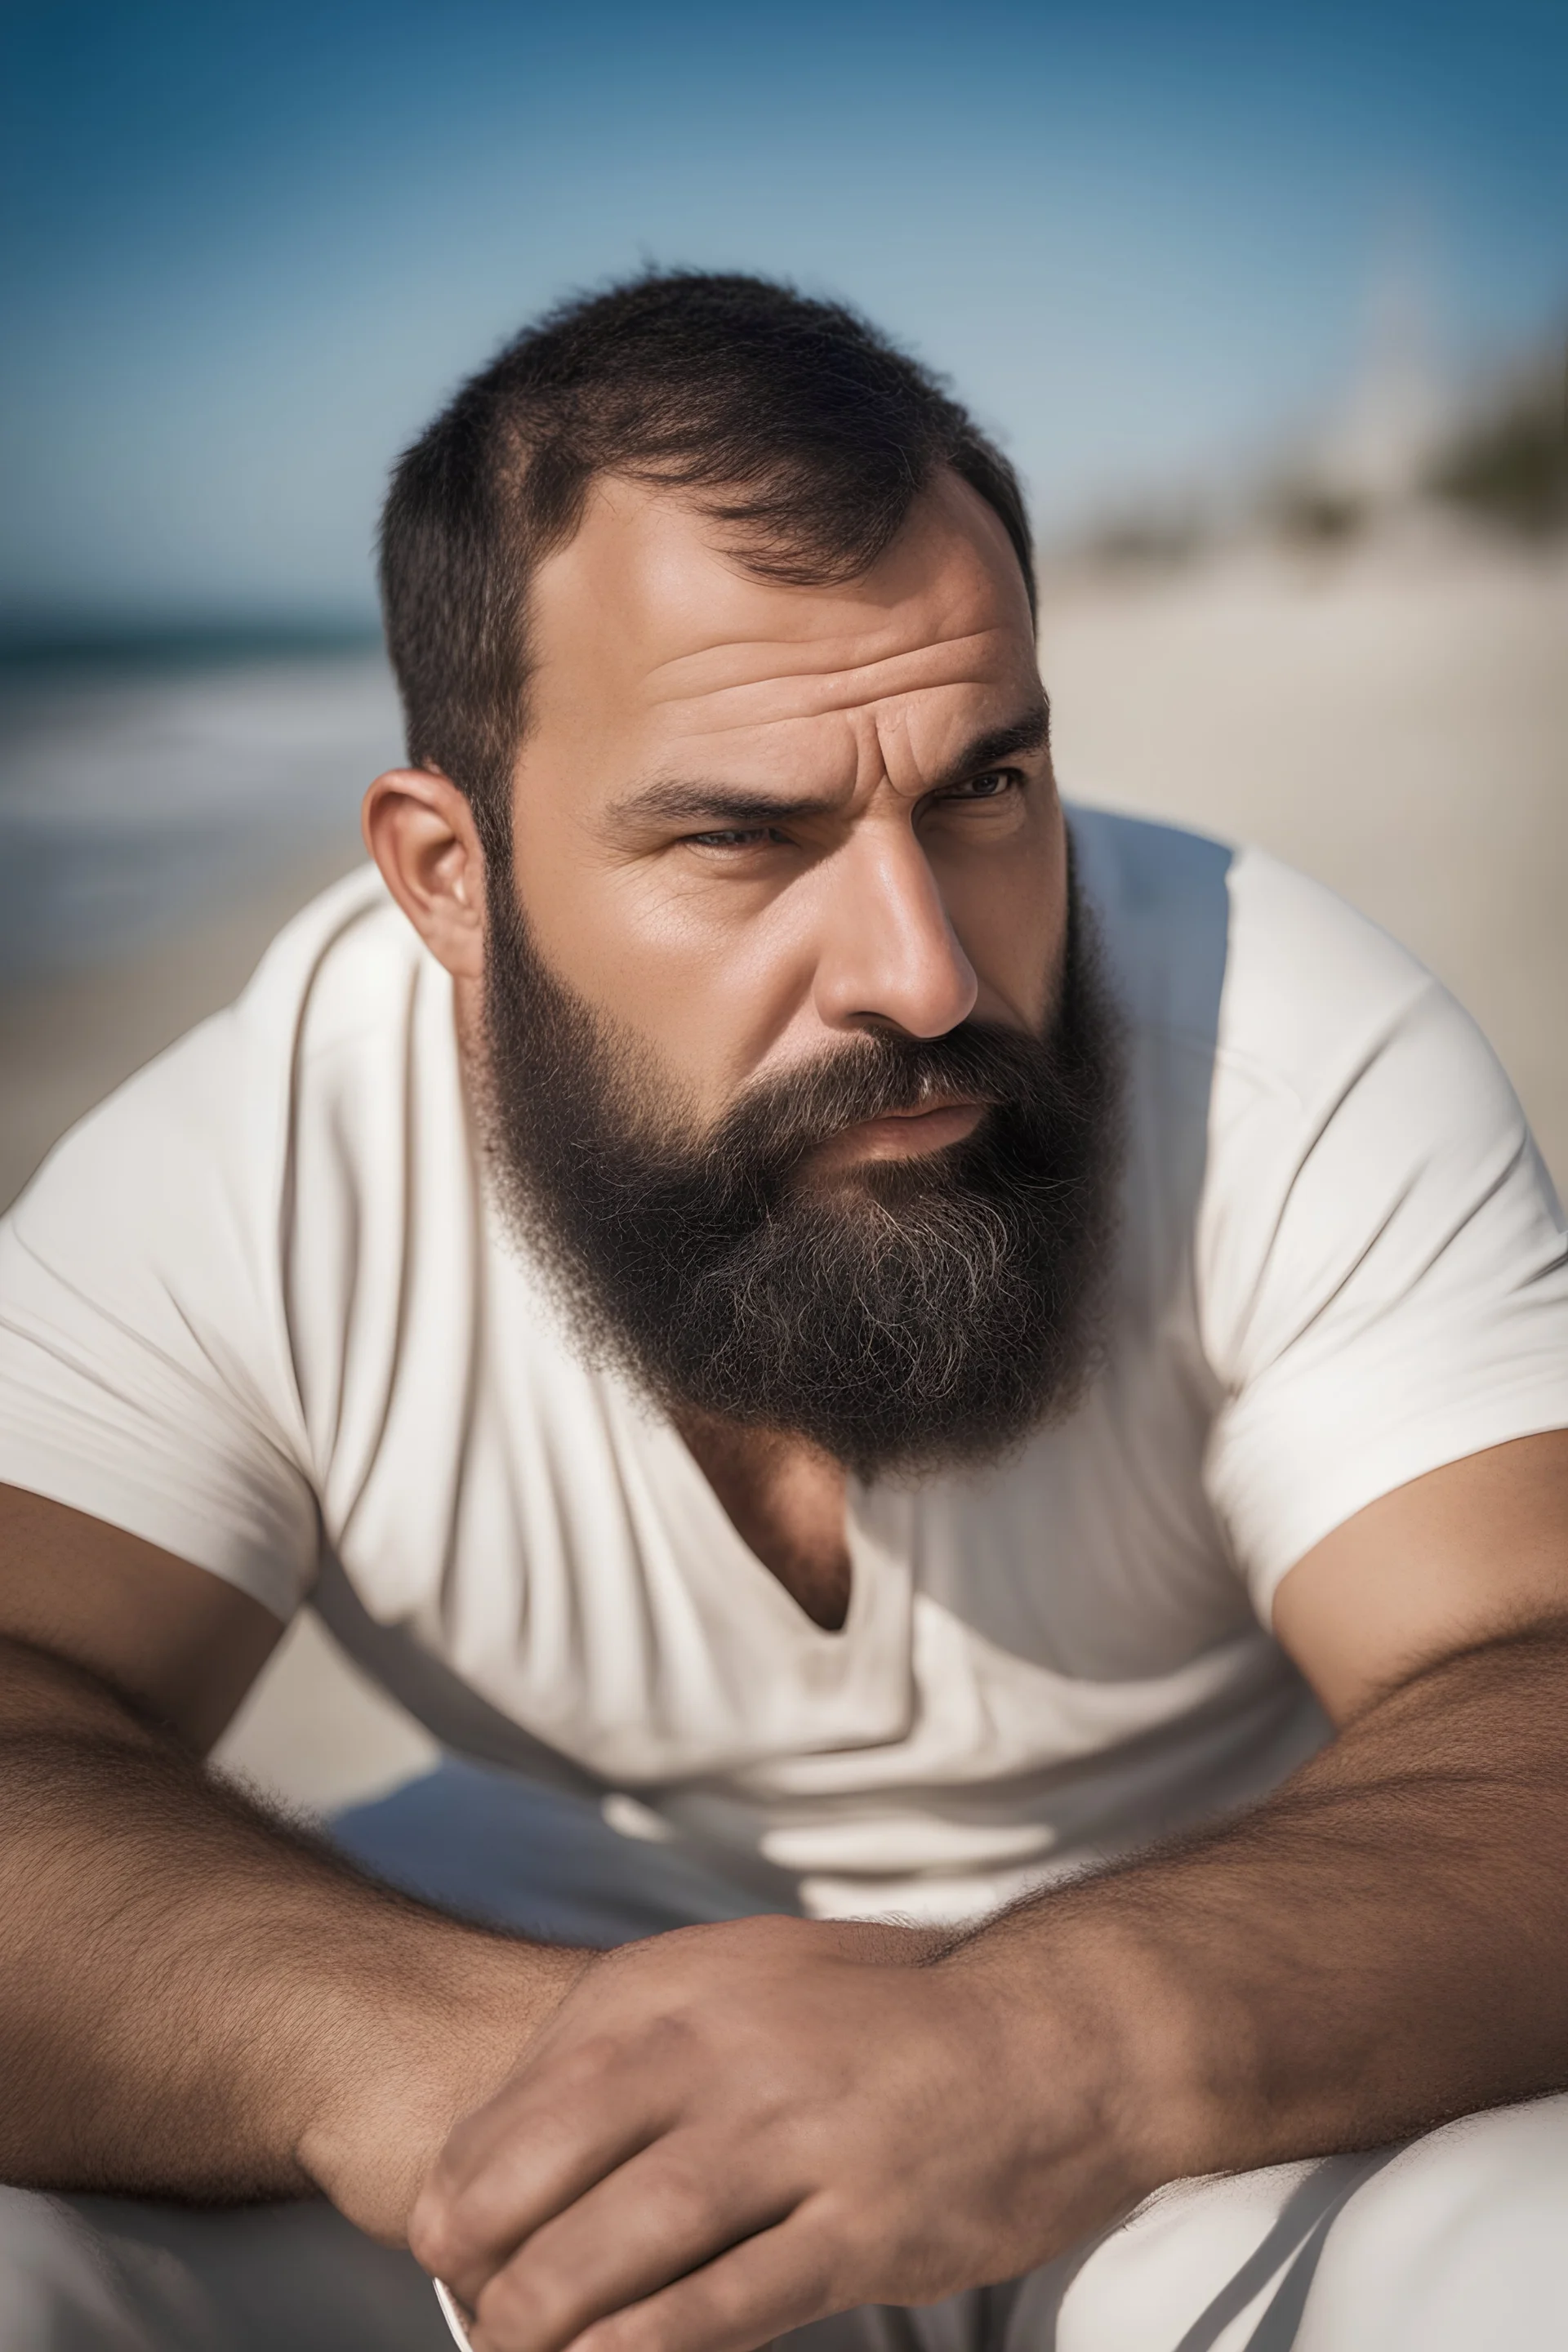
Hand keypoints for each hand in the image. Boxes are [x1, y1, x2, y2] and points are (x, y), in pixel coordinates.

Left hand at [409, 1912, 1149, 2351]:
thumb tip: (516, 2145)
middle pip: (546, 2169)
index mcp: (680, 1987)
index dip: (462, 2184)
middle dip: (480, 2258)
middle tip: (470, 2310)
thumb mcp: (745, 1986)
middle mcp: (722, 2048)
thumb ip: (640, 2048)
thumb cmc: (879, 2023)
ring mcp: (793, 2135)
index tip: (443, 2244)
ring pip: (623, 2241)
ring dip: (543, 2318)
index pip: (524, 2095)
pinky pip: (723, 2305)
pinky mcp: (859, 2224)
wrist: (1048, 2035)